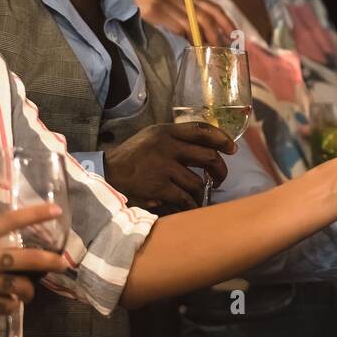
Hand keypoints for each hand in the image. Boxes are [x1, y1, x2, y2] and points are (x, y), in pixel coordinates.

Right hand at [0, 204, 69, 323]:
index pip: (10, 220)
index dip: (36, 214)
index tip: (57, 211)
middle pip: (27, 258)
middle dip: (50, 261)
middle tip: (64, 263)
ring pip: (20, 287)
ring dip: (29, 290)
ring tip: (29, 292)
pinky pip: (5, 307)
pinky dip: (10, 306)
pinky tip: (9, 305)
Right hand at [103, 121, 236, 210]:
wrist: (104, 176)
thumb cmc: (131, 159)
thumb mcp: (150, 139)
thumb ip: (175, 139)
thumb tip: (207, 146)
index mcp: (165, 132)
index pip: (202, 129)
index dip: (222, 139)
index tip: (232, 149)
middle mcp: (166, 146)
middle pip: (208, 156)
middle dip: (220, 170)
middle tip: (219, 179)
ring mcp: (162, 167)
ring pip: (198, 182)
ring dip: (202, 193)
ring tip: (199, 197)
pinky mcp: (158, 188)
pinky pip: (185, 199)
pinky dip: (191, 205)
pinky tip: (189, 207)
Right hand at [136, 0, 237, 46]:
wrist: (119, 8)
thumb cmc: (149, 17)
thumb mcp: (171, 14)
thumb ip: (189, 22)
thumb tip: (213, 43)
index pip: (213, 7)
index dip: (226, 22)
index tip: (234, 36)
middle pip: (206, 17)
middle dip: (216, 36)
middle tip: (222, 51)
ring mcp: (167, 4)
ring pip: (194, 25)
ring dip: (203, 42)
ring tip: (207, 54)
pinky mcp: (158, 13)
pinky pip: (180, 29)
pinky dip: (188, 41)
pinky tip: (192, 51)